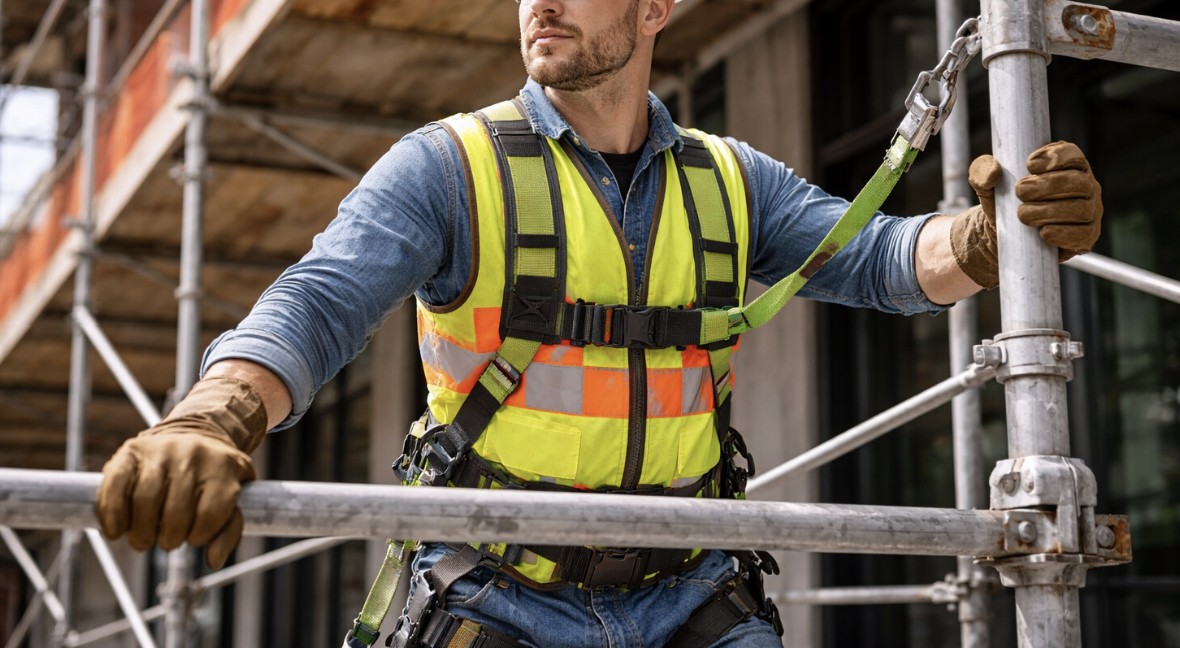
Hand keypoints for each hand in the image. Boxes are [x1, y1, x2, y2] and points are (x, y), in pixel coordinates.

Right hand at [95, 376, 267, 568]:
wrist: (198, 431)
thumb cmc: (215, 475)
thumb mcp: (234, 497)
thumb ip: (228, 530)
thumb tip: (213, 561)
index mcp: (223, 467)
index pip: (209, 514)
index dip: (199, 536)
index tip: (195, 538)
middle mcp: (192, 455)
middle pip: (174, 512)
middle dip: (168, 538)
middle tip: (166, 542)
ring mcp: (160, 450)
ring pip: (144, 501)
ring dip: (140, 532)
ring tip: (143, 539)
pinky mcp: (131, 450)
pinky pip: (115, 486)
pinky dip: (111, 515)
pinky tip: (115, 531)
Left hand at [950, 141, 1102, 288]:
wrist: (1004, 236)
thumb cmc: (1003, 203)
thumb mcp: (987, 185)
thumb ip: (982, 172)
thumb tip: (993, 171)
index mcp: (1067, 166)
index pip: (1072, 154)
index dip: (1055, 157)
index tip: (1028, 165)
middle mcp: (1085, 186)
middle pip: (1078, 182)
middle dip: (1048, 185)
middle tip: (1020, 191)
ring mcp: (1089, 211)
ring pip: (1081, 209)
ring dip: (1050, 211)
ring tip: (1023, 215)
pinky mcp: (1086, 236)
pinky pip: (1082, 234)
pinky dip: (1063, 234)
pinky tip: (1044, 233)